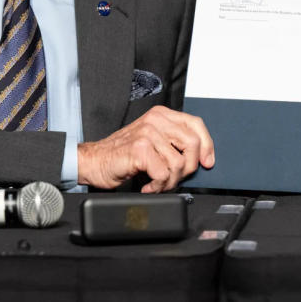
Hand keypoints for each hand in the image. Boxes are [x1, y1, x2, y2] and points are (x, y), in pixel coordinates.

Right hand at [76, 105, 214, 190]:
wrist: (93, 162)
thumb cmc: (122, 155)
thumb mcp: (152, 141)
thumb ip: (173, 142)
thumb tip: (202, 157)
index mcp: (161, 115)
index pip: (196, 124)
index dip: (207, 145)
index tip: (207, 162)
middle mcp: (155, 120)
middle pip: (193, 144)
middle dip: (188, 168)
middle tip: (173, 178)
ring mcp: (147, 133)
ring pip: (179, 163)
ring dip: (170, 181)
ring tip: (157, 184)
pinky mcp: (140, 149)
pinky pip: (164, 173)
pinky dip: (158, 186)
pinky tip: (148, 186)